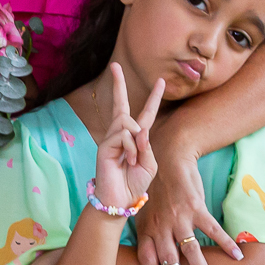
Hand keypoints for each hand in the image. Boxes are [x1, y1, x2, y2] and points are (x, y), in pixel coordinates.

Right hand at [92, 63, 162, 210]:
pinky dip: (130, 148)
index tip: (160, 81)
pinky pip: (123, 135)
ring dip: (136, 141)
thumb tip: (138, 130)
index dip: (154, 97)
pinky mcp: (104, 144)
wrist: (120, 199)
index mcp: (137, 137)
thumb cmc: (135, 183)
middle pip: (121, 104)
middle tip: (114, 65)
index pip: (146, 113)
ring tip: (133, 159)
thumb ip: (147, 144)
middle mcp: (122, 134)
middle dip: (118, 84)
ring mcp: (111, 138)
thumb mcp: (150, 163)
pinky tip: (126, 161)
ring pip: (128, 122)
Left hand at [135, 133, 238, 264]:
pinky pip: (212, 230)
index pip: (146, 260)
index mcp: (147, 228)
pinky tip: (237, 255)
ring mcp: (179, 218)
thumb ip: (148, 232)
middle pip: (170, 261)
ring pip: (191, 251)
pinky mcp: (196, 207)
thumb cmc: (156, 185)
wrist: (168, 156)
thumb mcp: (144, 210)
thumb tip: (150, 255)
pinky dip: (226, 244)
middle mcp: (161, 226)